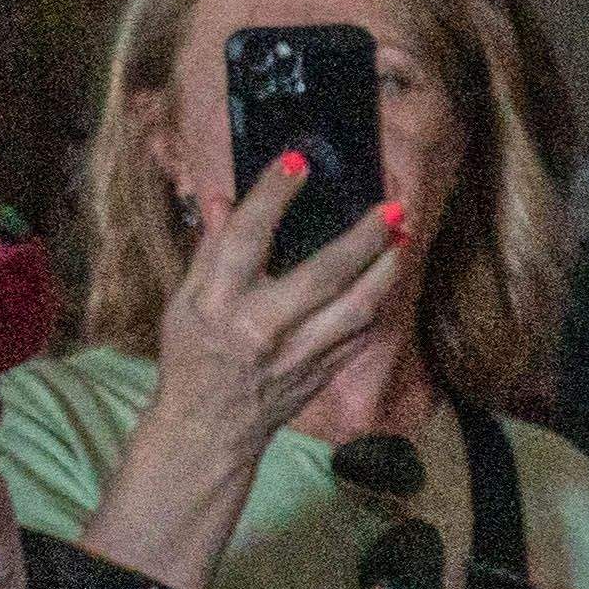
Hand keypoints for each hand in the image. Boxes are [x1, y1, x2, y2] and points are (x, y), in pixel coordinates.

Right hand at [150, 170, 422, 446]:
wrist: (209, 427)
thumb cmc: (193, 356)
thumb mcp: (184, 301)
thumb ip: (210, 251)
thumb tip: (224, 200)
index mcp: (218, 304)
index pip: (247, 238)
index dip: (272, 196)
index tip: (298, 162)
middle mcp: (262, 329)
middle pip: (323, 274)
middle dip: (362, 236)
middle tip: (390, 205)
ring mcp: (299, 354)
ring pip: (358, 307)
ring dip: (387, 269)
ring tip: (404, 237)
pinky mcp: (323, 372)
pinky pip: (362, 333)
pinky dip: (378, 302)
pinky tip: (389, 276)